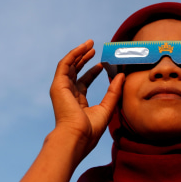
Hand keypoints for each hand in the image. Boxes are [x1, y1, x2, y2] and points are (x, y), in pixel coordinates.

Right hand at [49, 40, 123, 163]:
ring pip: (69, 66)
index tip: (103, 64)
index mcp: (77, 102)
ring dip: (79, 53)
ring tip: (89, 44)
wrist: (77, 137)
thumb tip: (122, 75)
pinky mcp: (58, 85)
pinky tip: (83, 48)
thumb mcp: (107, 107)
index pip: (84, 83)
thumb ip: (114, 91)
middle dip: (84, 59)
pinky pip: (65, 65)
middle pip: (75, 72)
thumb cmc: (90, 130)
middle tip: (94, 49)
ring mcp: (62, 89)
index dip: (93, 72)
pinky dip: (73, 55)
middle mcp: (68, 94)